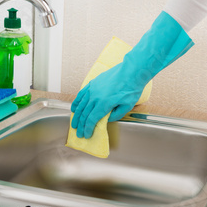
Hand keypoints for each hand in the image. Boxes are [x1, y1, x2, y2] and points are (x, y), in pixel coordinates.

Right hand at [70, 11, 193, 138]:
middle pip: (84, 114)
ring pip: (81, 105)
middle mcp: (95, 97)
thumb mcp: (127, 106)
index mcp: (104, 104)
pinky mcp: (93, 83)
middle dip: (81, 125)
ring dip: (76, 116)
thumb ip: (115, 115)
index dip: (88, 128)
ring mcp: (93, 89)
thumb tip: (107, 119)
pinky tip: (75, 108)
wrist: (131, 72)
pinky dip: (77, 102)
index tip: (86, 135)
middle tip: (79, 133)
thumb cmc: (131, 89)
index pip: (92, 119)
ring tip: (74, 123)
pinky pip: (81, 94)